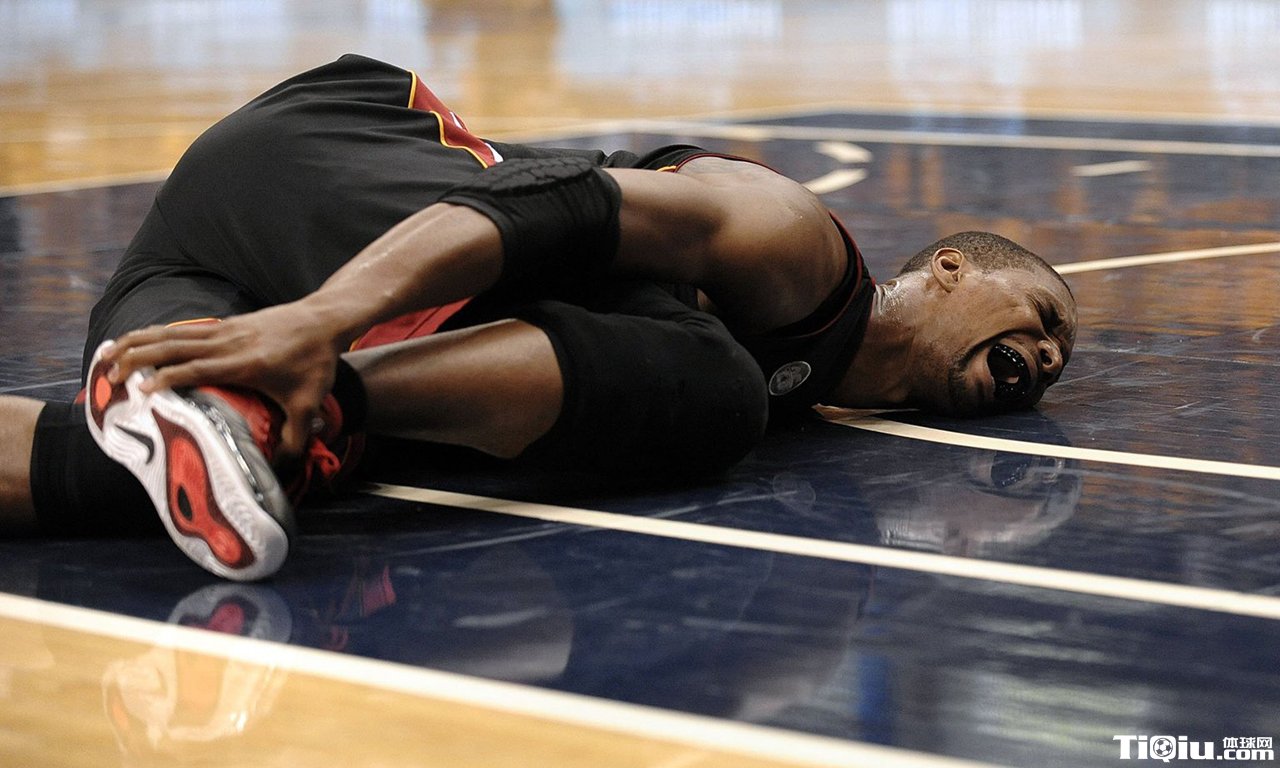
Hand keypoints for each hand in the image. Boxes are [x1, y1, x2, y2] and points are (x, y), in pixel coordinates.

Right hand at [100, 301, 347, 459]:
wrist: (323, 320)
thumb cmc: (317, 362)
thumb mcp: (310, 404)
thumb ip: (296, 436)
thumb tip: (283, 466)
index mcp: (245, 364)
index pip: (198, 368)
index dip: (168, 377)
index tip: (140, 389)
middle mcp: (229, 344)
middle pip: (175, 347)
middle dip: (139, 357)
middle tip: (109, 371)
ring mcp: (226, 331)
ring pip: (175, 334)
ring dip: (140, 340)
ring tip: (110, 350)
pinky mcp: (228, 324)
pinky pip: (186, 329)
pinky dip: (159, 333)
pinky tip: (141, 338)